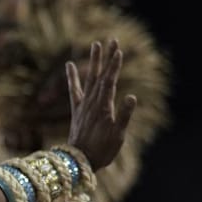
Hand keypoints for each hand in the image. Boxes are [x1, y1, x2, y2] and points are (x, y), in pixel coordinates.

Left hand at [65, 39, 137, 169]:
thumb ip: (124, 115)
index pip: (110, 81)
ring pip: (89, 79)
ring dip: (93, 62)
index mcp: (103, 107)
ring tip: (95, 45)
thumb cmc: (103, 150)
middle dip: (107, 58)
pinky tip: (69, 64)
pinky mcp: (77, 110)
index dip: (114, 66)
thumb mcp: (118, 135)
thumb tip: (132, 96)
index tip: (119, 51)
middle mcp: (92, 102)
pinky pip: (74, 90)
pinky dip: (72, 77)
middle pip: (101, 75)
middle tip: (112, 40)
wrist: (79, 161)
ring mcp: (83, 105)